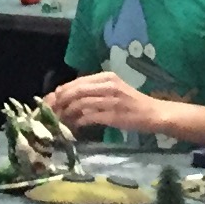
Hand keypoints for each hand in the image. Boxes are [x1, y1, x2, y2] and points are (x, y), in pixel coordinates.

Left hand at [47, 72, 161, 135]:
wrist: (154, 113)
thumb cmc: (132, 103)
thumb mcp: (113, 90)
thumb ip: (94, 91)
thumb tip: (68, 97)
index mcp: (107, 77)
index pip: (77, 82)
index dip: (61, 91)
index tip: (50, 101)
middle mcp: (108, 85)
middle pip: (76, 90)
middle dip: (60, 102)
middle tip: (50, 112)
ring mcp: (111, 100)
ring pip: (81, 103)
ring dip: (67, 113)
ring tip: (60, 121)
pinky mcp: (114, 115)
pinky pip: (90, 117)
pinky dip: (79, 121)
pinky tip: (75, 126)